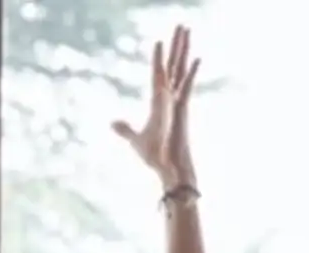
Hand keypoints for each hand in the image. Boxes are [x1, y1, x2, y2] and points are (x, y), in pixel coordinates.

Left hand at [113, 26, 200, 187]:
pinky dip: (190, 73)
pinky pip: (186, 87)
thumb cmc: (156, 158)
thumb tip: (113, 123)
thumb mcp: (136, 140)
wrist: (169, 171)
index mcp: (161, 103)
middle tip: (181, 25)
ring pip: (180, 69)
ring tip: (185, 29)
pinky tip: (196, 57)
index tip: (161, 41)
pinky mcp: (182, 111)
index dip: (161, 57)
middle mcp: (172, 99)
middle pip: (175, 65)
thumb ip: (126, 129)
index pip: (160, 74)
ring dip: (182, 49)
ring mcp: (177, 103)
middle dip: (177, 45)